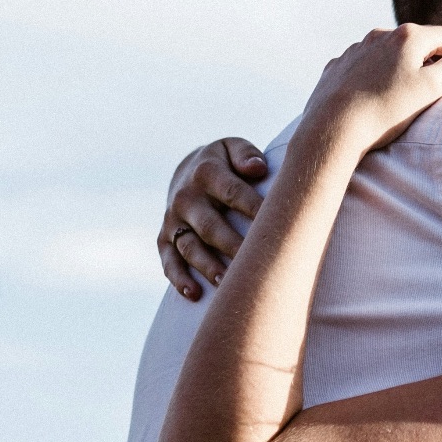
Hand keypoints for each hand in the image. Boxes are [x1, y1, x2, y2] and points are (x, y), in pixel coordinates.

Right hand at [160, 138, 268, 299]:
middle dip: (232, 245)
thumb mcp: (232, 148)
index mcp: (207, 173)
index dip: (255, 209)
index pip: (234, 193)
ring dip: (207, 266)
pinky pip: (169, 261)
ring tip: (226, 283)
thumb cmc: (223, 163)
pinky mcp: (164, 239)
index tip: (276, 226)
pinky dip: (178, 278)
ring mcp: (173, 220)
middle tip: (255, 264)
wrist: (186, 170)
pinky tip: (194, 294)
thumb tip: (258, 168)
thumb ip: (245, 154)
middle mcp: (186, 198)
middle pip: (211, 226)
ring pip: (190, 247)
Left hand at [299, 25, 441, 156]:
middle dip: (430, 61)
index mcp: (409, 36)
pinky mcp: (339, 65)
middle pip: (420, 42)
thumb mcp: (432, 88)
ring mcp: (357, 48)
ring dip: (401, 68)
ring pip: (390, 53)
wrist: (332, 129)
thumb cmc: (387, 110)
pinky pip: (365, 65)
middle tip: (431, 93)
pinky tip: (373, 98)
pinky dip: (374, 76)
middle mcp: (381, 34)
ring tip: (400, 98)